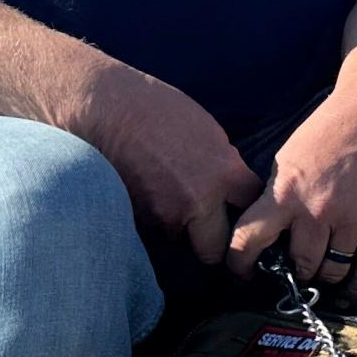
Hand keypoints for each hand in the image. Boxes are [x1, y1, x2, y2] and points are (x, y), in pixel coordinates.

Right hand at [72, 65, 260, 265]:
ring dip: (177, 227)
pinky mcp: (136, 220)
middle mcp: (198, 202)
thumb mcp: (206, 130)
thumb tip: (229, 183)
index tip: (238, 206)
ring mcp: (164, 216)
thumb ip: (222, 163)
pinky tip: (144, 193)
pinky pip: (152, 230)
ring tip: (164, 196)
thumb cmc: (156, 108)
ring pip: (178, 239)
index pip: (251, 208)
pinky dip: (152, 219)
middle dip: (211, 241)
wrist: (105, 110)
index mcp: (224, 174)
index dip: (246, 208)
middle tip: (205, 227)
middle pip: (214, 249)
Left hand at [225, 95, 356, 292]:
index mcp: (285, 193)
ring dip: (322, 277)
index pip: (249, 240)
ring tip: (318, 273)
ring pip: (331, 271)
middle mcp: (316, 211)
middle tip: (291, 270)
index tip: (241, 273)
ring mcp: (350, 219)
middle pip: (299, 264)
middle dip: (293, 271)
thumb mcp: (284, 162)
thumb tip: (260, 237)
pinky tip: (345, 292)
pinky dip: (355, 287)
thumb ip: (272, 199)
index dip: (239, 264)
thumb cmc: (322, 135)